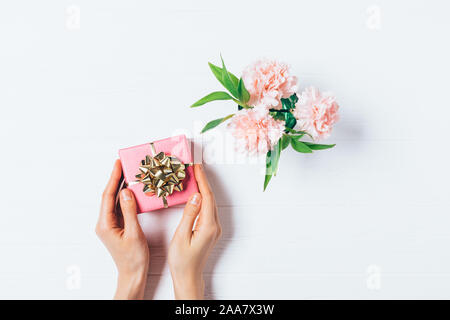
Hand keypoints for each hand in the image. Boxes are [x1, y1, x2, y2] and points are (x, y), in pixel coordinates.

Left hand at [96, 159, 149, 299]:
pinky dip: (125, 198)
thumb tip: (126, 192)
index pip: (108, 196)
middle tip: (123, 164)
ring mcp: (110, 225)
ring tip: (128, 174)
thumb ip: (129, 211)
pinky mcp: (117, 227)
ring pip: (114, 201)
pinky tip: (131, 191)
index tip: (118, 165)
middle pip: (109, 196)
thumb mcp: (134, 233)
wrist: (132, 273)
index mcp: (105, 224)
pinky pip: (120, 208)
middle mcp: (104, 223)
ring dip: (120, 187)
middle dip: (116, 179)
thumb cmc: (133, 258)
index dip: (113, 178)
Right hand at [168, 164, 221, 299]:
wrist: (188, 277)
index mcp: (208, 226)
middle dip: (203, 181)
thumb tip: (195, 196)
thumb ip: (189, 215)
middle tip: (194, 166)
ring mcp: (214, 228)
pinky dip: (202, 198)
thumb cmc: (182, 261)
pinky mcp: (210, 230)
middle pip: (210, 198)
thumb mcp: (181, 236)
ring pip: (209, 203)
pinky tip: (195, 193)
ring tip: (193, 176)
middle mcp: (214, 226)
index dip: (202, 180)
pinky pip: (207, 209)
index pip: (207, 197)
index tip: (196, 167)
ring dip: (202, 188)